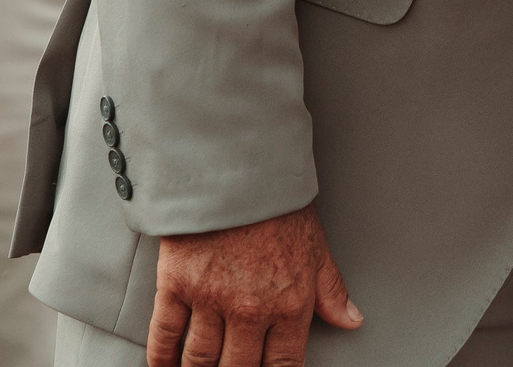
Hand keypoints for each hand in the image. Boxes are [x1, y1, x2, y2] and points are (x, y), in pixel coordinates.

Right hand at [150, 203, 361, 366]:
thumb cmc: (276, 202)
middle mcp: (250, 310)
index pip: (283, 366)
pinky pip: (165, 335)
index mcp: (289, 304)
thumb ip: (331, 290)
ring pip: (200, 360)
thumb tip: (351, 319)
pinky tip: (164, 366)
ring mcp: (210, 300)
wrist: (236, 166)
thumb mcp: (316, 247)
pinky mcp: (176, 284)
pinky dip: (161, 358)